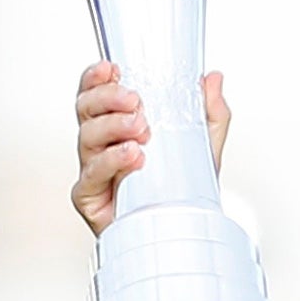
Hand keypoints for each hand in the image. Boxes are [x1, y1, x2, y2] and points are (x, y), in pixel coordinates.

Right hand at [72, 61, 231, 235]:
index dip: (97, 78)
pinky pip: (91, 174)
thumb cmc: (182, 190)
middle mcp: (101, 145)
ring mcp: (94, 169)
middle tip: (135, 101)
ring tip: (142, 129)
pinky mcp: (90, 197)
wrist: (182, 233)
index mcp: (119, 126)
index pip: (97, 93)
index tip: (112, 67)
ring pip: (87, 137)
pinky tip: (133, 155)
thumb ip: (209, 112)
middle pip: (86, 108)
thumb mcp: (204, 145)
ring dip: (113, 126)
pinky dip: (112, 160)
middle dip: (107, 97)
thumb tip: (214, 79)